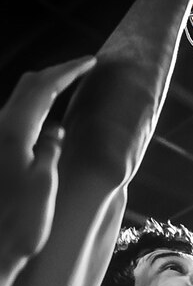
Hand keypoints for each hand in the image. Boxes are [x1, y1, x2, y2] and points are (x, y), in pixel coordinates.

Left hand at [0, 55, 96, 259]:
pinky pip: (19, 122)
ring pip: (21, 103)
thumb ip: (48, 151)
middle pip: (27, 88)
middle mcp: (0, 131)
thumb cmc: (22, 223)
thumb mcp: (43, 184)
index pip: (43, 89)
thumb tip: (56, 132)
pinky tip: (51, 127)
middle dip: (55, 74)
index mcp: (14, 133)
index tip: (91, 62)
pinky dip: (37, 113)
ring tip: (70, 90)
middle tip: (81, 70)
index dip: (68, 71)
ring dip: (45, 93)